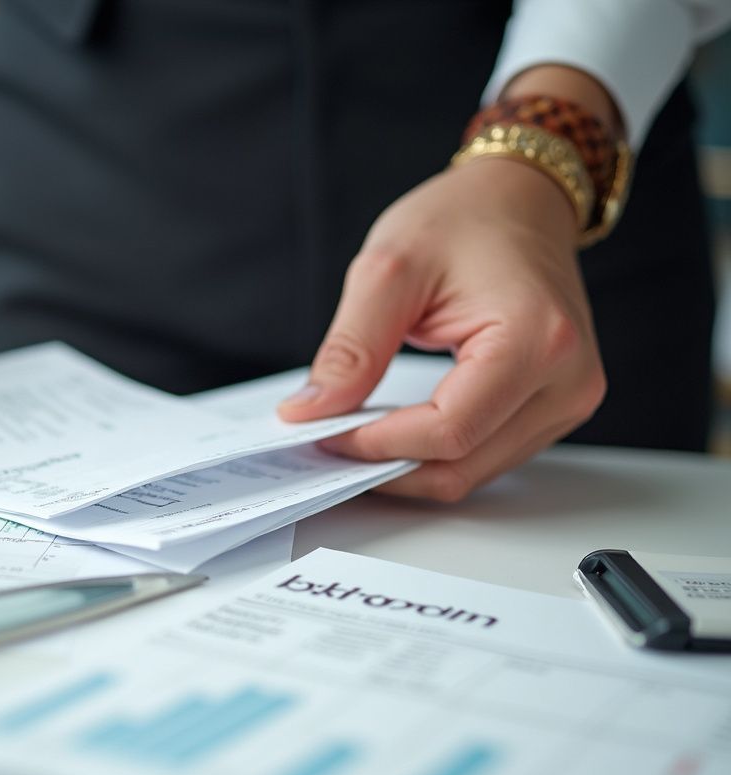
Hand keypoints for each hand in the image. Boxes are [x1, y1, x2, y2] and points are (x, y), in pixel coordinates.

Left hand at [278, 157, 605, 501]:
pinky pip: (486, 457)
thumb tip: (310, 413)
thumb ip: (350, 350)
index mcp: (536, 340)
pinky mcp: (556, 409)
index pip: (449, 431)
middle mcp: (567, 381)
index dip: (378, 444)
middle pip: (461, 466)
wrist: (521, 199)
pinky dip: (435, 455)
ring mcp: (568, 400)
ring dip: (409, 467)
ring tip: (360, 434)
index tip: (326, 433)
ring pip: (472, 472)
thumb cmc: (465, 219)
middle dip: (388, 465)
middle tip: (332, 442)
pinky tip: (399, 432)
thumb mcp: (388, 272)